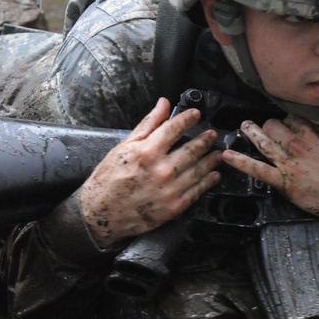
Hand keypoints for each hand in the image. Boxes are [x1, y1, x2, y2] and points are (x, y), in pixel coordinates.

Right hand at [78, 98, 220, 246]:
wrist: (102, 213)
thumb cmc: (109, 180)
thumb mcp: (124, 147)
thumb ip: (147, 125)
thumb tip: (163, 104)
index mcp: (147, 152)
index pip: (174, 129)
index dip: (187, 119)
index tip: (196, 114)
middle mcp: (161, 170)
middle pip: (192, 150)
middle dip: (205, 140)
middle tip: (212, 135)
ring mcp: (170, 190)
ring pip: (199, 170)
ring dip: (211, 160)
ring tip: (216, 153)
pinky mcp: (174, 207)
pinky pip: (197, 191)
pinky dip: (208, 181)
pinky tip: (213, 175)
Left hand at [223, 116, 318, 230]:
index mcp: (314, 130)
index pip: (291, 116)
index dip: (290, 119)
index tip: (291, 123)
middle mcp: (298, 144)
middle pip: (273, 125)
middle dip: (270, 125)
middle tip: (269, 128)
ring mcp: (290, 163)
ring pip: (263, 141)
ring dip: (250, 132)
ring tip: (244, 126)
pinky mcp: (286, 182)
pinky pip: (258, 170)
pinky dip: (240, 162)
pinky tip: (227, 156)